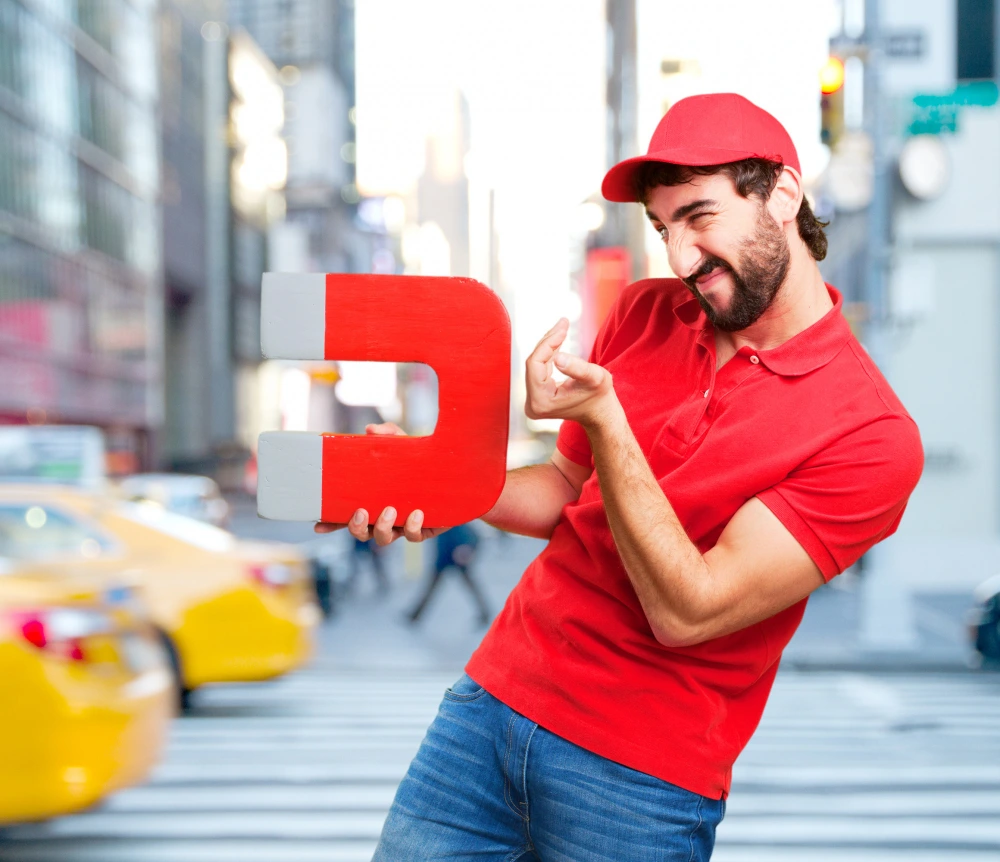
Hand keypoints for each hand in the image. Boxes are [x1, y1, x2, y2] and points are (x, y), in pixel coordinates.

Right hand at [312, 422, 447, 545]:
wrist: (459, 473)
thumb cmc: (423, 462)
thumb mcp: (405, 444)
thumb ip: (389, 435)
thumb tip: (370, 429)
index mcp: (374, 499)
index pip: (347, 514)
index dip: (332, 522)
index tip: (318, 524)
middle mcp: (386, 516)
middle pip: (362, 533)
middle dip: (356, 527)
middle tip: (361, 512)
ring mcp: (403, 524)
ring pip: (384, 539)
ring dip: (382, 528)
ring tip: (390, 510)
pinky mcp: (425, 528)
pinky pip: (414, 537)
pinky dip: (413, 527)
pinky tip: (417, 513)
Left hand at [525, 318, 619, 428]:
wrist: (600, 413)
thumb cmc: (599, 397)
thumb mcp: (595, 379)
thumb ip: (577, 368)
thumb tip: (557, 357)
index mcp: (541, 402)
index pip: (535, 364)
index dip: (548, 343)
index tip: (563, 327)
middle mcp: (532, 404)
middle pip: (534, 363)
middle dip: (549, 341)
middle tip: (563, 323)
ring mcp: (533, 401)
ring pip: (535, 363)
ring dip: (549, 345)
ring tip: (562, 328)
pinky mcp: (536, 396)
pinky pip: (538, 368)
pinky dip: (549, 354)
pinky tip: (558, 341)